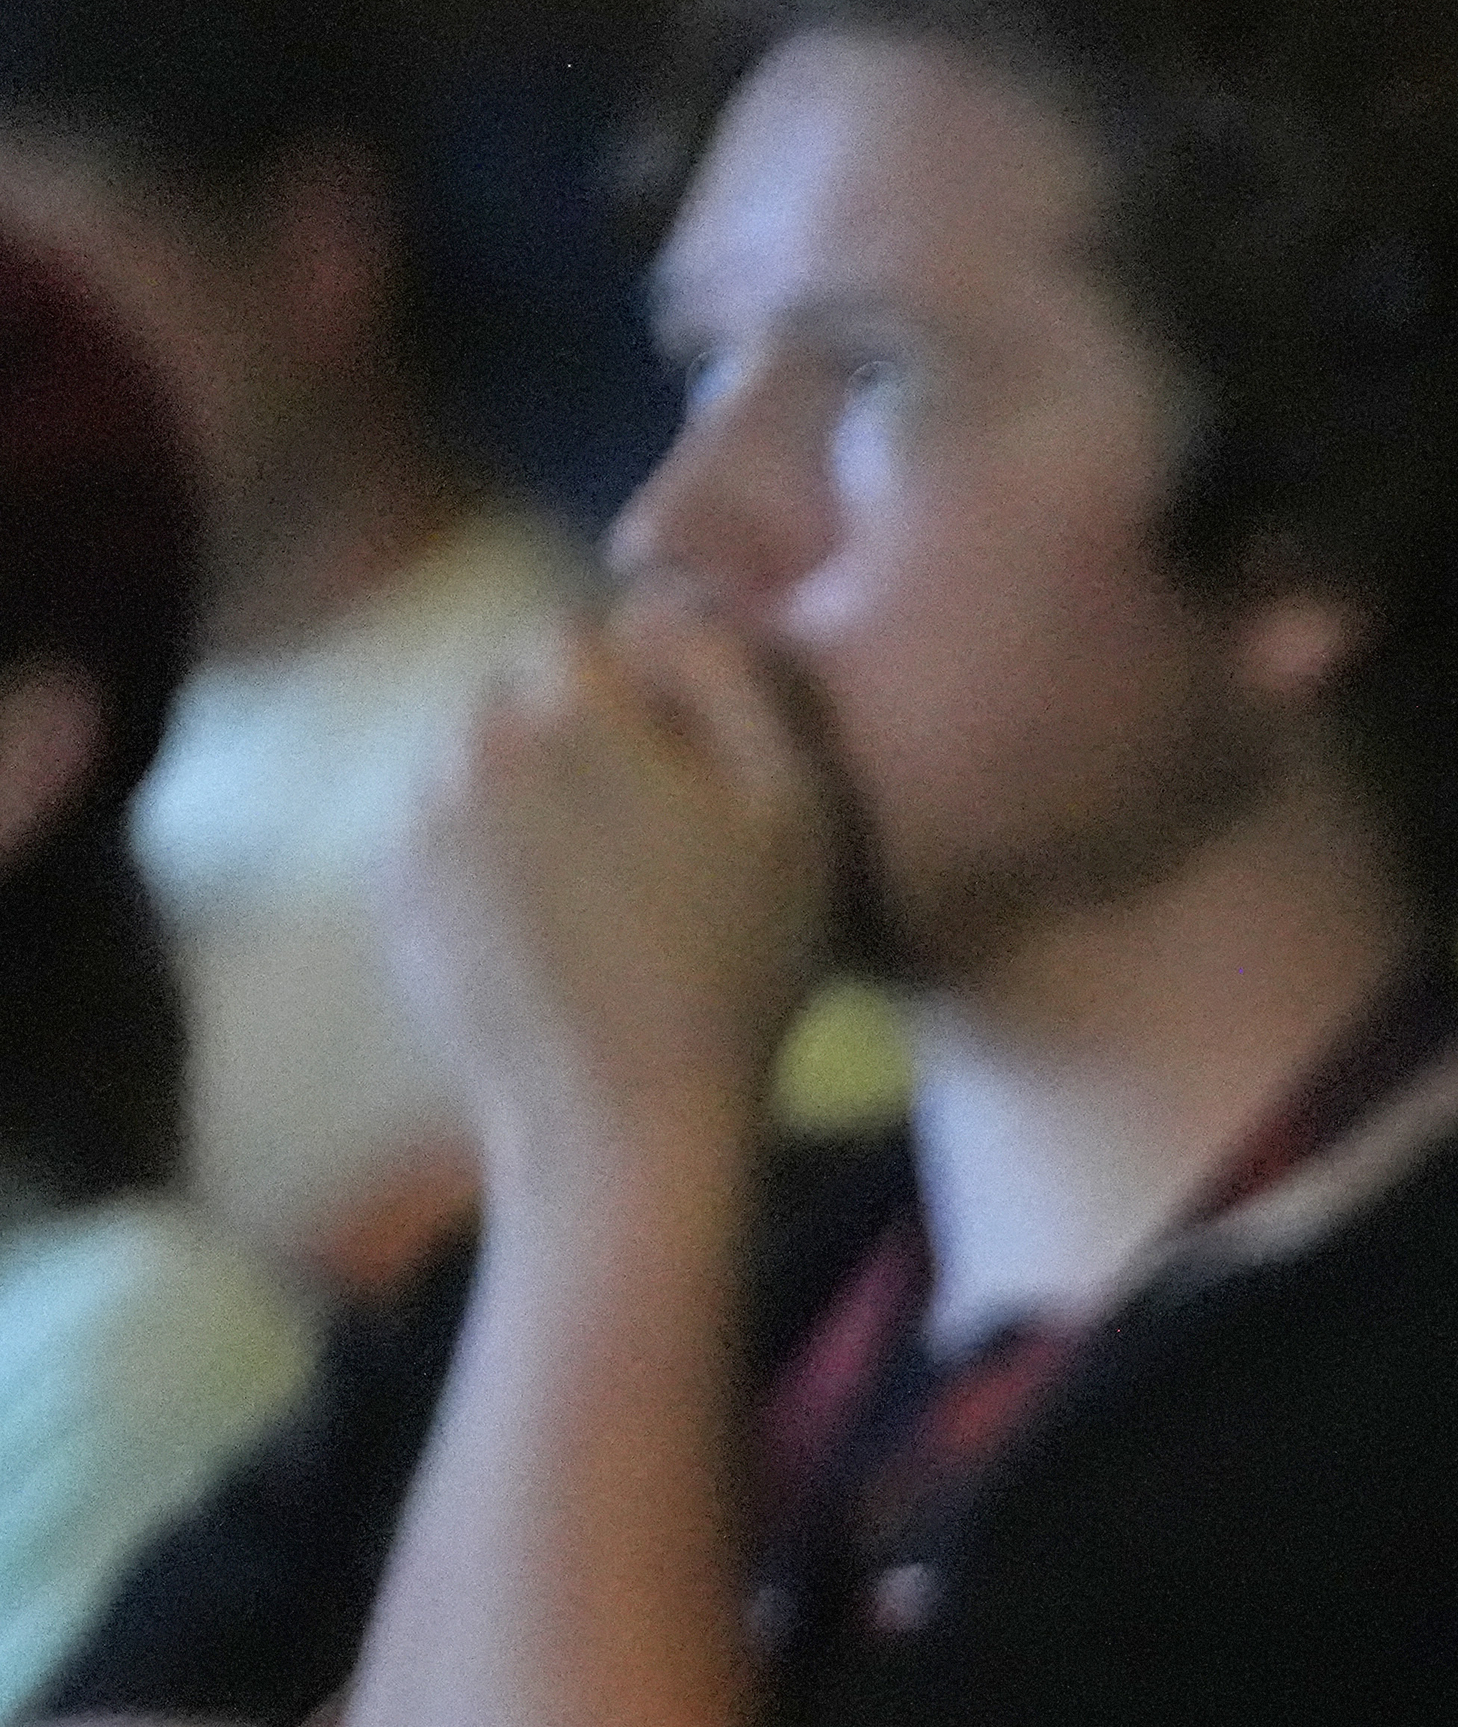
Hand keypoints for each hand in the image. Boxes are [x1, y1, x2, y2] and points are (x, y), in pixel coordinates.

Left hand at [395, 596, 841, 1163]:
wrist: (623, 1119)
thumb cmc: (736, 965)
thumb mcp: (791, 809)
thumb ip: (731, 675)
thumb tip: (670, 607)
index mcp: (568, 709)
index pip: (580, 634)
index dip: (638, 688)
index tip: (686, 765)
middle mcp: (469, 747)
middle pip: (517, 697)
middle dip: (574, 739)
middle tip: (652, 835)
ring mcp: (419, 826)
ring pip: (475, 767)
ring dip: (529, 800)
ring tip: (604, 891)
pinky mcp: (396, 898)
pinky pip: (445, 841)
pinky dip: (491, 866)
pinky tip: (558, 934)